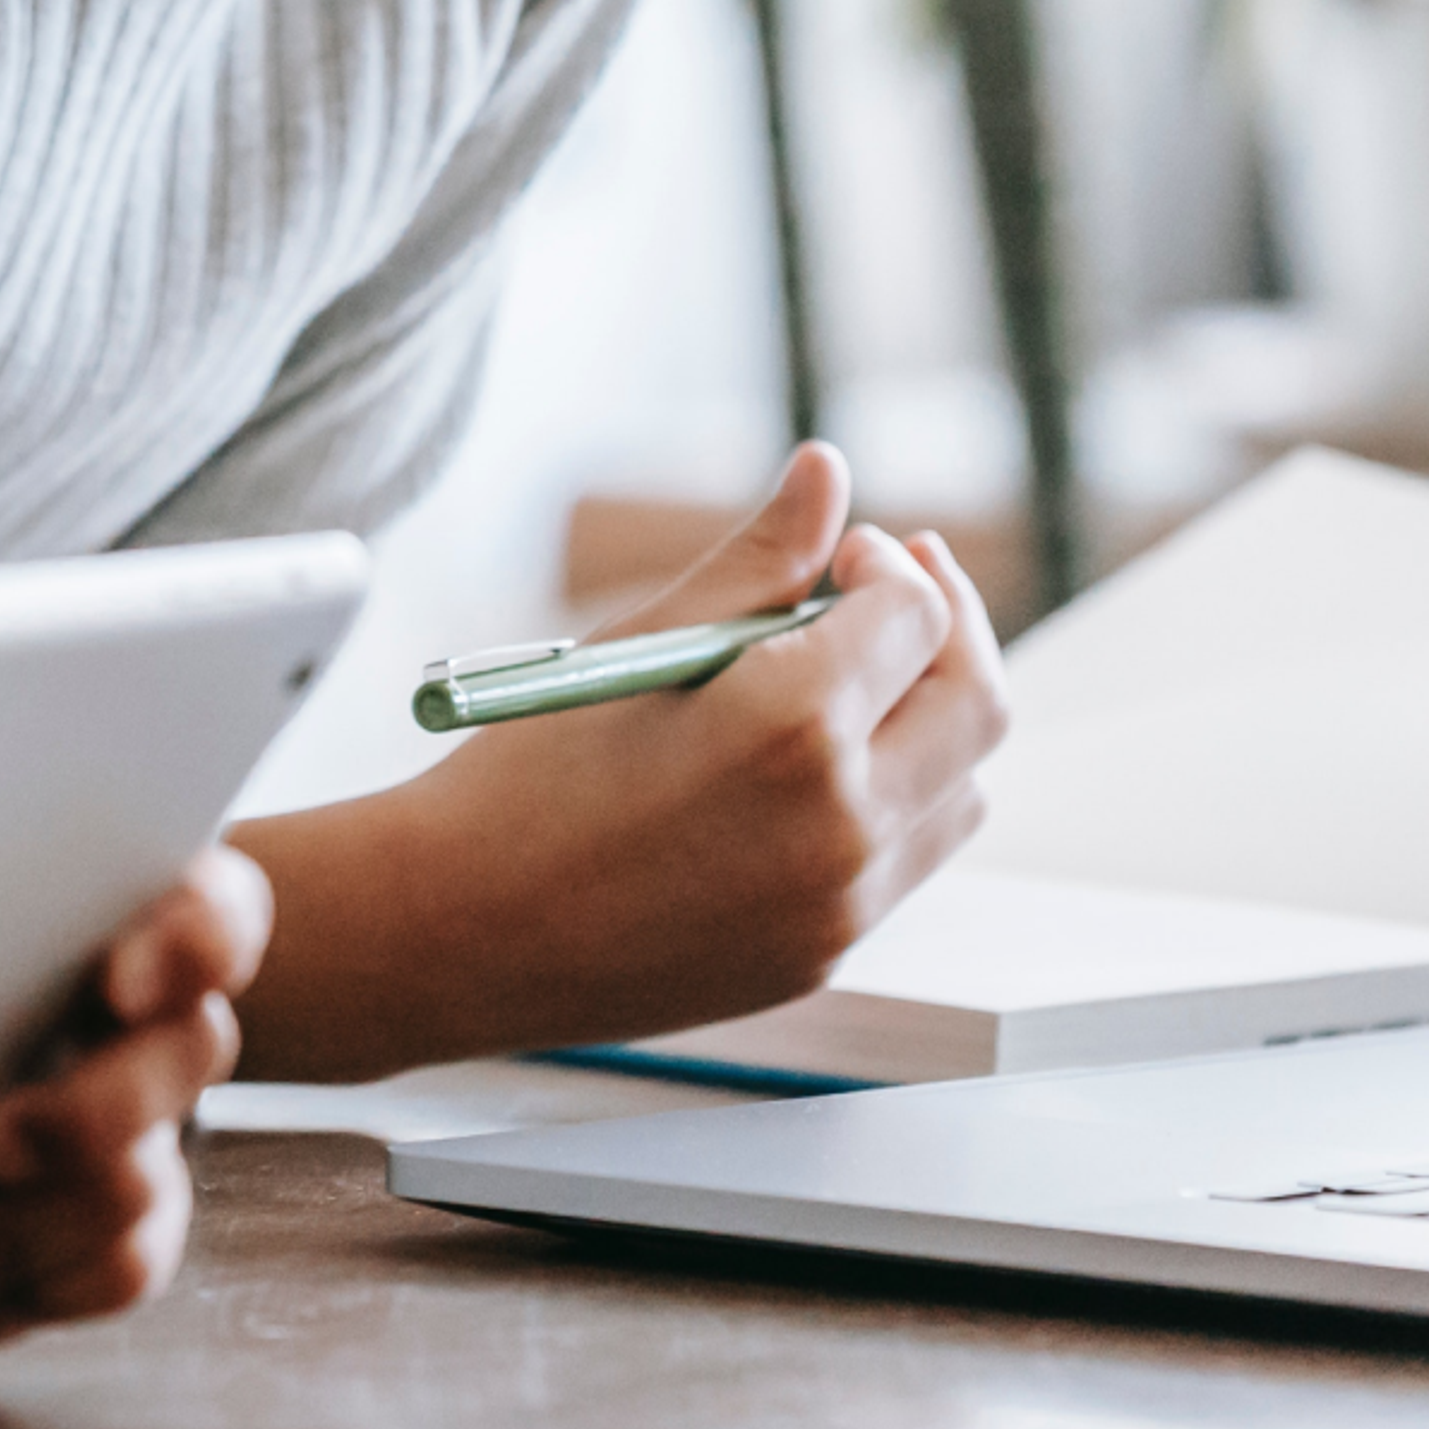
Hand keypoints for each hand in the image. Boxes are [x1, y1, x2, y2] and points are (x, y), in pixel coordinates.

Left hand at [0, 847, 271, 1364]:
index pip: (208, 909)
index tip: (121, 983)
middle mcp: (144, 1025)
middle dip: (93, 1112)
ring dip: (29, 1226)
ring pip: (139, 1183)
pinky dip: (18, 1286)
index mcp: (112, 918)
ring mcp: (138, 1135)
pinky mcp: (105, 1233)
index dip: (193, 944)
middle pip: (186, 1053)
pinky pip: (112, 1271)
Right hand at [230, 443, 1009, 1076]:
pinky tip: (815, 773)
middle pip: (978, 705)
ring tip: (861, 686)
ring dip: (934, 724)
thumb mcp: (636, 648)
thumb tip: (827, 471)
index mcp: (793, 725)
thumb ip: (755, 562)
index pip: (914, 616)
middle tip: (896, 588)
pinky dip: (891, 803)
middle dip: (950, 629)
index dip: (890, 565)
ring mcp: (838, 907)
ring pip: (962, 793)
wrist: (449, 933)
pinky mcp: (816, 958)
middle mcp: (841, 824)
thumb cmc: (521, 778)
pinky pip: (902, 865)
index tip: (845, 552)